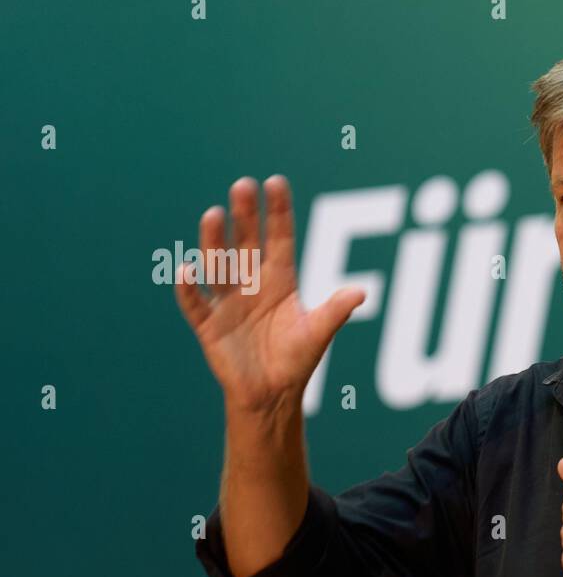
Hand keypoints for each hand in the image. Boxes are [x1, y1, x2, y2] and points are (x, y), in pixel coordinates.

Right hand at [174, 175, 364, 414]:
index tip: (275, 182)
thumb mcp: (318, 334)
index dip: (278, 212)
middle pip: (246, 243)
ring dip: (214, 241)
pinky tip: (187, 269)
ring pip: (218, 265)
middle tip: (243, 186)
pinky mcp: (209, 325)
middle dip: (245, 216)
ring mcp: (228, 302)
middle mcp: (251, 283)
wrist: (271, 394)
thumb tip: (362, 292)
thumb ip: (335, 312)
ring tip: (214, 214)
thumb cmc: (296, 360)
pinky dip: (190, 288)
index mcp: (280, 280)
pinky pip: (196, 303)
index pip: (279, 238)